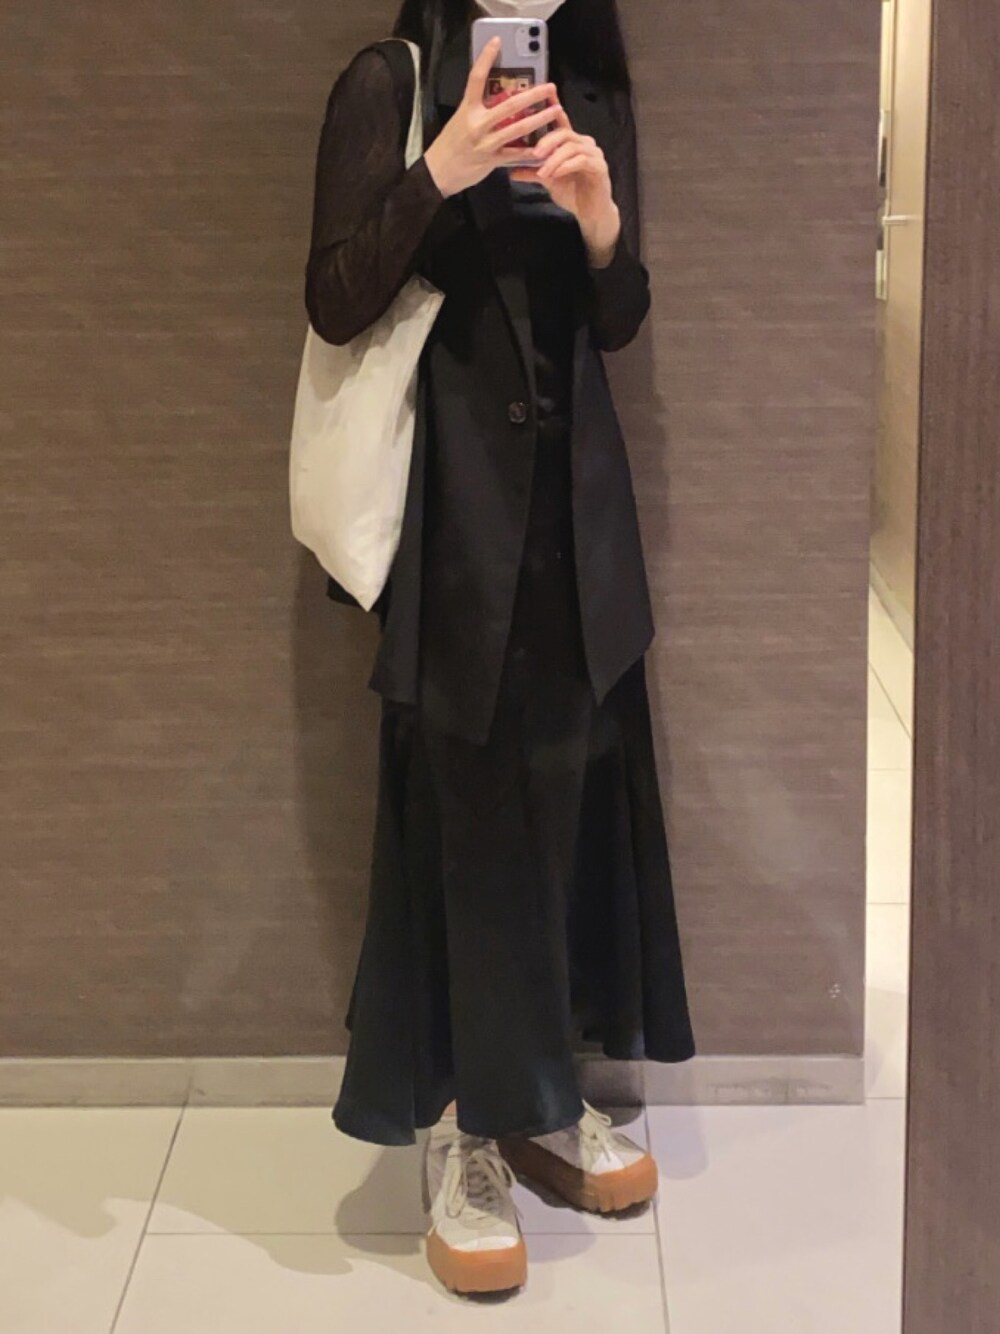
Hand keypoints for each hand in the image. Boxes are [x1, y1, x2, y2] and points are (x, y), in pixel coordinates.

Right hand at [423, 39, 560, 198]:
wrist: (438, 172)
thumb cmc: (451, 143)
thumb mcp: (460, 119)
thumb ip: (479, 108)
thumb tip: (500, 94)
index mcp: (467, 109)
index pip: (476, 78)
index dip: (486, 58)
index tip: (497, 41)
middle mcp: (477, 123)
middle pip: (509, 105)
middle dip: (532, 95)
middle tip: (550, 87)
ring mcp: (485, 143)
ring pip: (517, 128)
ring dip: (539, 119)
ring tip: (555, 111)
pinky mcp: (491, 160)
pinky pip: (515, 154)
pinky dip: (531, 151)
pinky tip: (546, 146)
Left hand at [511, 109, 620, 266]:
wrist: (591, 214)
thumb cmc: (572, 194)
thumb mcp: (549, 181)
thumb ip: (533, 172)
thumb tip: (511, 171)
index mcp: (572, 143)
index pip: (561, 122)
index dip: (553, 107)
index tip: (543, 97)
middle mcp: (584, 143)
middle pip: (564, 133)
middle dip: (547, 142)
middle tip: (534, 155)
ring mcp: (594, 153)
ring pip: (571, 147)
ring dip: (554, 159)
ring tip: (543, 172)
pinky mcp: (600, 166)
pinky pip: (581, 160)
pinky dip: (566, 166)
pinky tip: (557, 173)